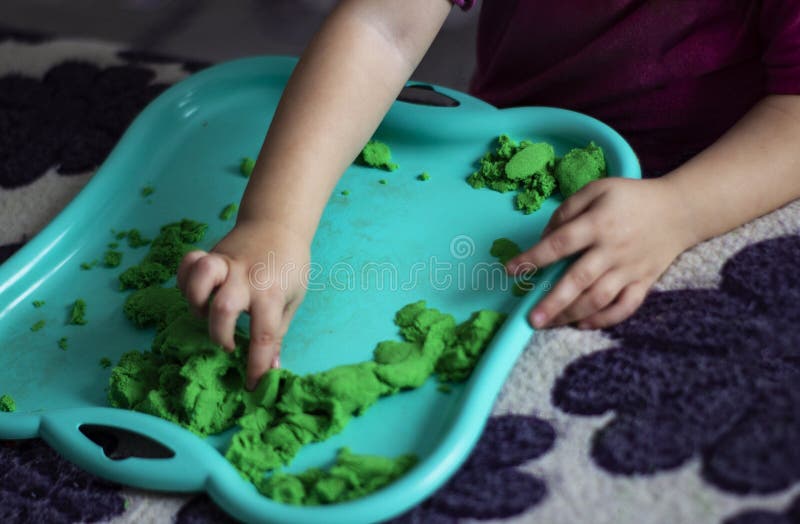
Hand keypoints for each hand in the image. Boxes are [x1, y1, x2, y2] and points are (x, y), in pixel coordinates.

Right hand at [177, 218, 309, 388]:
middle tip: (229, 345)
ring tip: (206, 314)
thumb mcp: (292, 301)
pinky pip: (188, 263)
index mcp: (272, 293)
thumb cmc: (290, 267)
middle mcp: (247, 278)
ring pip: (201, 278)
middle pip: (223, 308)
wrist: (280, 224)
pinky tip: (195, 292)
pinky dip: (184, 279)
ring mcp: (227, 263)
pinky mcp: (211, 253)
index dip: (257, 366)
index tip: (252, 386)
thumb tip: (272, 369)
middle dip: (220, 335)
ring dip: (196, 302)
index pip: (264, 336)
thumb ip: (277, 333)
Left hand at [507, 177, 693, 329]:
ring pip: (599, 299)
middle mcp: (613, 249)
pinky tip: (582, 323)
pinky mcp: (644, 282)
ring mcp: (630, 269)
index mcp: (599, 223)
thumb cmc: (631, 198)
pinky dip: (604, 319)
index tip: (510, 270)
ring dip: (572, 314)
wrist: (680, 210)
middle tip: (530, 319)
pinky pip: (624, 307)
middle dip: (553, 302)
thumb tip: (545, 237)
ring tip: (548, 324)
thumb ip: (568, 210)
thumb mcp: (598, 189)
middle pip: (579, 280)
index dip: (533, 258)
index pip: (560, 243)